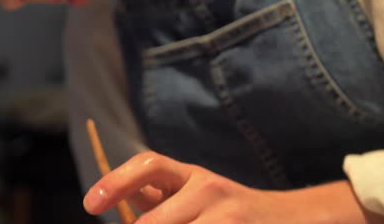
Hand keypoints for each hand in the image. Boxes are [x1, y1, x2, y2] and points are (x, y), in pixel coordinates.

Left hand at [83, 151, 383, 223]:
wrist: (292, 220)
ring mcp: (226, 215)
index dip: (116, 182)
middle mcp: (207, 188)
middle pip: (151, 222)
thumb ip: (160, 199)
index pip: (148, 166)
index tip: (90, 204)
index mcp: (191, 175)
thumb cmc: (231, 211)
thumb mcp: (195, 196)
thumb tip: (120, 206)